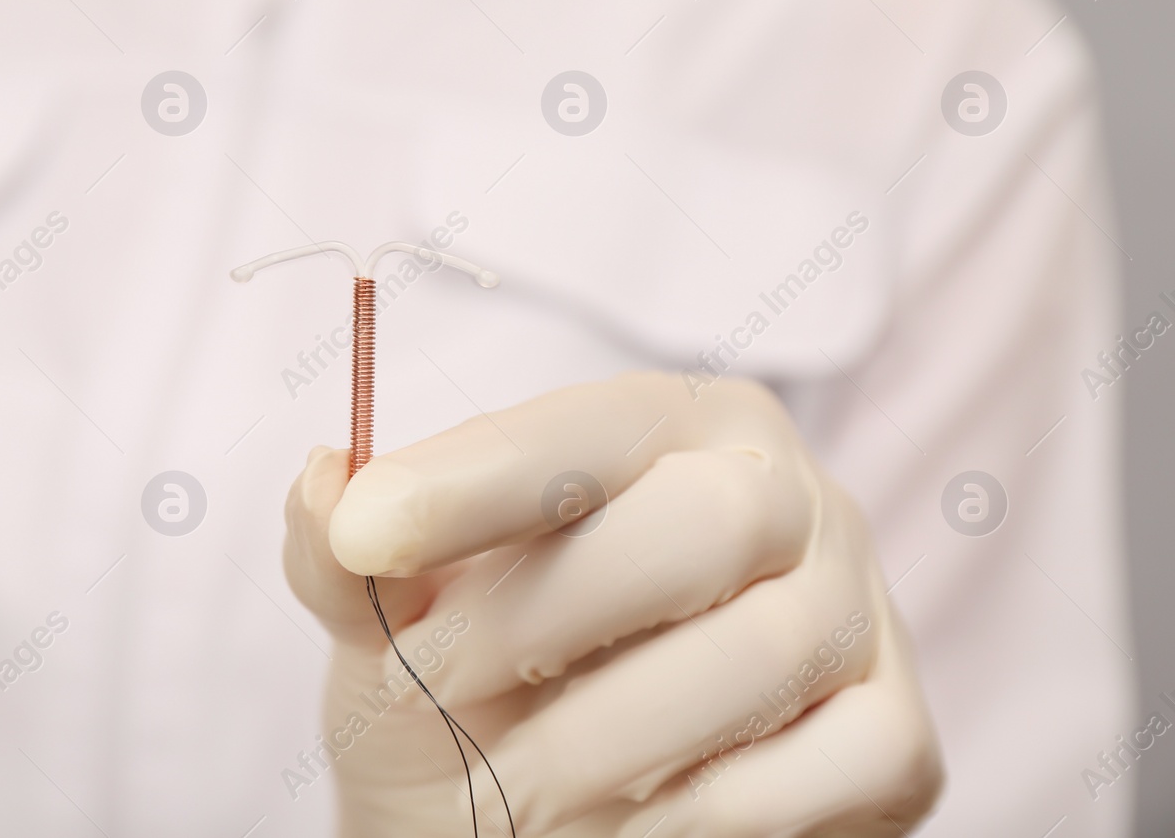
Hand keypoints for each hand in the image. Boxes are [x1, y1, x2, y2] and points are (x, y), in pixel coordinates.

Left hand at [283, 372, 943, 836]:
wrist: (548, 813)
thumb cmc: (471, 688)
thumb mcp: (390, 622)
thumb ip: (348, 556)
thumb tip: (324, 479)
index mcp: (668, 425)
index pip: (588, 429)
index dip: (478, 475)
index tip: (367, 530)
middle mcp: (785, 495)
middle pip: (704, 523)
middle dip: (546, 614)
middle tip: (428, 682)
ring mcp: (860, 613)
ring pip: (758, 657)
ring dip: (600, 740)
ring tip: (509, 783)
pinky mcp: (898, 738)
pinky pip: (822, 774)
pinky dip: (699, 816)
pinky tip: (625, 822)